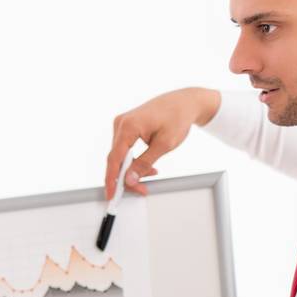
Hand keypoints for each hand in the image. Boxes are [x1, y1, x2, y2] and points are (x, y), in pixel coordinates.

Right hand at [104, 87, 220, 198]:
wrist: (185, 102)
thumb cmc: (178, 116)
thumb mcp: (164, 144)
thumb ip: (144, 163)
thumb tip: (130, 178)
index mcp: (128, 126)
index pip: (114, 159)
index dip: (112, 180)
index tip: (111, 194)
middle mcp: (121, 123)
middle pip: (116, 159)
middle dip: (127, 176)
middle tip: (141, 188)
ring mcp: (122, 124)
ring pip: (120, 155)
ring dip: (132, 168)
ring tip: (151, 173)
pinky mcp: (126, 126)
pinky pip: (124, 148)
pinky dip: (133, 159)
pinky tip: (146, 164)